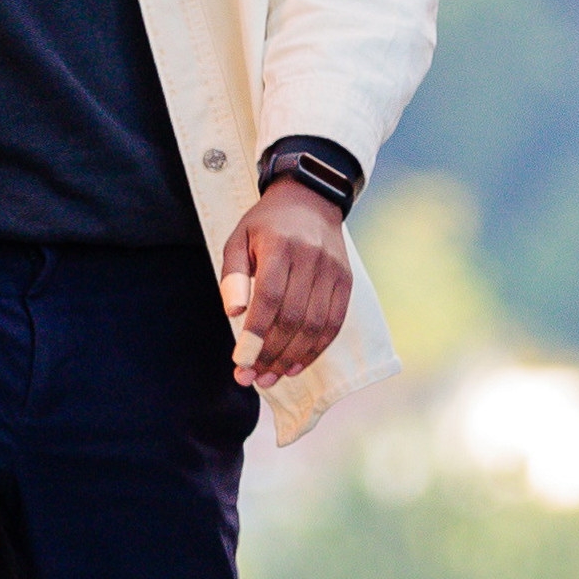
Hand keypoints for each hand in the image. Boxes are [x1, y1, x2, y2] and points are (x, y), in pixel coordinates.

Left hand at [221, 177, 355, 388]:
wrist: (310, 200)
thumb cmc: (266, 225)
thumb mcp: (238, 239)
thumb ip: (233, 276)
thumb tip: (234, 313)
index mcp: (280, 246)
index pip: (269, 298)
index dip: (255, 335)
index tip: (240, 362)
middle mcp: (311, 258)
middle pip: (293, 317)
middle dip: (270, 354)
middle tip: (251, 378)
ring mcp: (333, 271)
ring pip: (315, 326)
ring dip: (291, 358)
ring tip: (269, 378)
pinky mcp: (346, 282)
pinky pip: (333, 324)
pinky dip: (315, 350)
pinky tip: (295, 367)